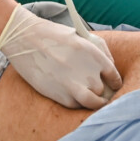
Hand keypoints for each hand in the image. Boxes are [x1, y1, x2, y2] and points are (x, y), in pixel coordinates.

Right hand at [0, 3, 120, 108]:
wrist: (24, 38)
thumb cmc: (53, 35)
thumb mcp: (80, 36)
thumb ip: (100, 52)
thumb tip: (110, 69)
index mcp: (94, 54)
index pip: (114, 76)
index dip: (115, 83)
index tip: (112, 86)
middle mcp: (87, 71)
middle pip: (104, 91)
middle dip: (104, 92)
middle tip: (101, 93)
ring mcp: (73, 84)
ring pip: (93, 103)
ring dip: (94, 102)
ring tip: (92, 100)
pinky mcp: (59, 95)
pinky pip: (75, 105)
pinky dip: (76, 102)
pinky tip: (72, 95)